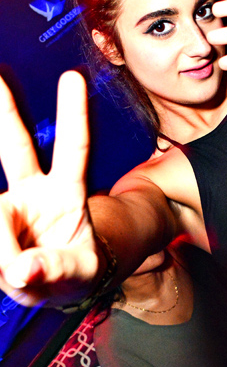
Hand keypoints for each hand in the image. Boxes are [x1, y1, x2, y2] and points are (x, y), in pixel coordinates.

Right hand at [0, 72, 99, 305]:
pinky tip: (8, 266)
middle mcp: (35, 191)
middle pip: (16, 147)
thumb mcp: (79, 273)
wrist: (57, 288)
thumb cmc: (76, 272)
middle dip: (5, 112)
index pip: (74, 149)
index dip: (74, 115)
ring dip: (3, 249)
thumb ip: (56, 269)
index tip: (74, 78)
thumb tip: (21, 270)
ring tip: (18, 275)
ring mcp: (11, 206)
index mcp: (68, 193)